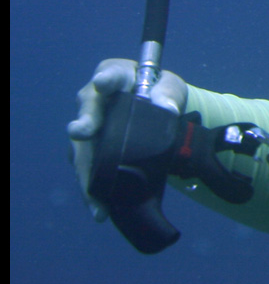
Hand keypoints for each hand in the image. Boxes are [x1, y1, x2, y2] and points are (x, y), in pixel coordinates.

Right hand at [67, 59, 187, 220]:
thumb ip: (168, 95)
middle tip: (82, 132)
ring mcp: (88, 126)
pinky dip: (93, 189)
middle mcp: (93, 99)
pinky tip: (99, 208)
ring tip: (94, 194)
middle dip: (84, 124)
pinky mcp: (90, 150)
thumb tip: (166, 108)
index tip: (102, 83)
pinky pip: (87, 169)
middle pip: (87, 113)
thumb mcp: (170, 88)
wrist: (154, 107)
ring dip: (86, 171)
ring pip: (82, 148)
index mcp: (115, 75)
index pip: (110, 75)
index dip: (106, 80)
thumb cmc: (158, 90)